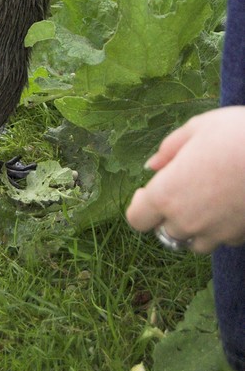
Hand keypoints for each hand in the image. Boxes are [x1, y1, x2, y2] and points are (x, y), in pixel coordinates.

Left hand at [126, 106, 244, 253]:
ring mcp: (215, 234)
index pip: (136, 219)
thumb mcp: (196, 128)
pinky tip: (230, 201)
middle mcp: (187, 221)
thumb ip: (169, 149)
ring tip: (207, 196)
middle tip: (182, 186)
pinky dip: (220, 227)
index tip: (147, 190)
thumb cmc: (235, 134)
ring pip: (193, 241)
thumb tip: (152, 165)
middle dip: (168, 212)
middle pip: (164, 231)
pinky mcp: (239, 238)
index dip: (139, 205)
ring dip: (193, 225)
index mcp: (166, 194)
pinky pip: (221, 239)